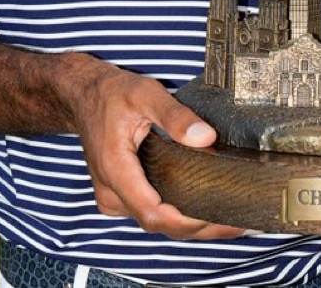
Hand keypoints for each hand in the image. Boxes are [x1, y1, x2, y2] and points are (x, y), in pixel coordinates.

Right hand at [73, 57, 243, 240]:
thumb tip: (205, 138)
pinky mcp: (118, 194)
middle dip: (197, 227)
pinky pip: (148, 211)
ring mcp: (112, 196)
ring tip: (225, 216)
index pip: (153, 213)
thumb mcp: (145, 93)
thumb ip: (175, 115)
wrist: (84, 94)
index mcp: (115, 169)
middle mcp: (111, 191)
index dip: (187, 222)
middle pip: (158, 223)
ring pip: (154, 221)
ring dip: (188, 223)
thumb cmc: (111, 93)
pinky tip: (200, 206)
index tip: (220, 218)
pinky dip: (174, 214)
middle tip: (236, 222)